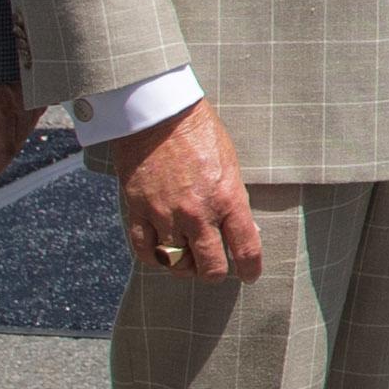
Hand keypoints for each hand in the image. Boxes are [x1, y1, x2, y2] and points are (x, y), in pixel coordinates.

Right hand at [98, 96, 264, 281]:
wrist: (159, 115)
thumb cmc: (200, 134)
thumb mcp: (231, 166)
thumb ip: (235, 201)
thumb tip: (243, 231)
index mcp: (227, 199)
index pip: (245, 250)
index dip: (251, 269)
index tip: (250, 274)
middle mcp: (197, 213)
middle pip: (210, 268)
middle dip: (215, 273)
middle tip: (214, 268)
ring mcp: (165, 214)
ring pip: (176, 264)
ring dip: (184, 267)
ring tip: (187, 260)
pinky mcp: (138, 210)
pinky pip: (145, 251)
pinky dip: (154, 258)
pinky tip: (162, 253)